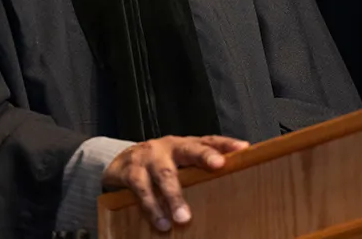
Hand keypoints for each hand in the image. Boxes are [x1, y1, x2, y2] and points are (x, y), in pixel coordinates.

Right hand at [102, 134, 248, 231]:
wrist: (119, 163)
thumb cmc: (158, 166)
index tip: (242, 147)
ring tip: (183, 218)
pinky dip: (151, 206)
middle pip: (188, 150)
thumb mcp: (177, 165)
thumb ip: (197, 172)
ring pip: (164, 174)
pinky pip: (141, 189)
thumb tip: (231, 189)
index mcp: (183, 145)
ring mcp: (147, 158)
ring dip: (174, 196)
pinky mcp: (129, 171)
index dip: (225, 144)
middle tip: (218, 165)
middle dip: (204, 156)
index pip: (208, 140)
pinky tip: (161, 221)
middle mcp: (167, 147)